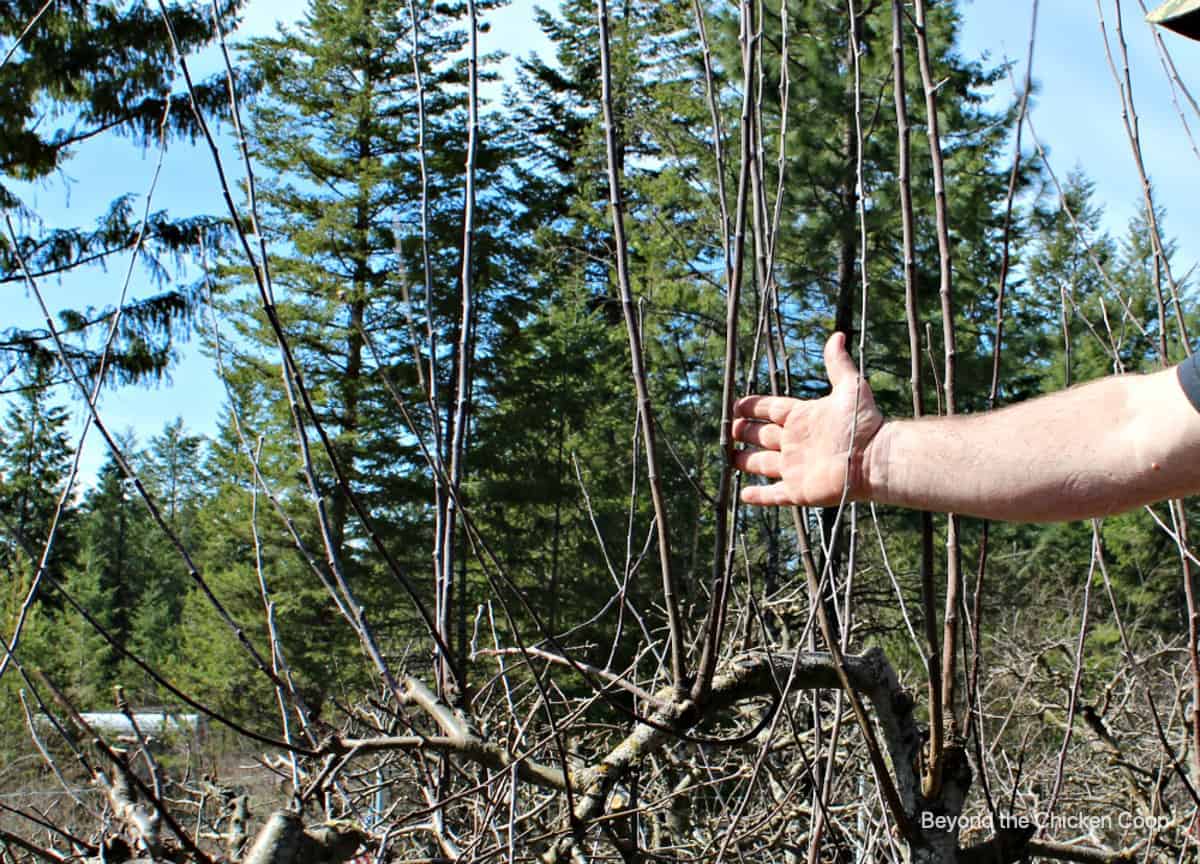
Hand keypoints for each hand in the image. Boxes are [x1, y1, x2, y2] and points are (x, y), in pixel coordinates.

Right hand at [732, 332, 882, 506]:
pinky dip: (759, 496)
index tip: (737, 404)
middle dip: (745, 432)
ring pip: (762, 464)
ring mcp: (795, 467)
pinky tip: (744, 495)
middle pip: (763, 436)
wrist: (876, 459)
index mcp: (803, 418)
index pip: (771, 410)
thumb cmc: (864, 425)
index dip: (754, 407)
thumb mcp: (850, 388)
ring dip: (746, 461)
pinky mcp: (798, 490)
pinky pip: (774, 494)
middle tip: (731, 428)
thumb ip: (838, 364)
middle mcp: (795, 442)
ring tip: (730, 457)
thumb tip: (837, 336)